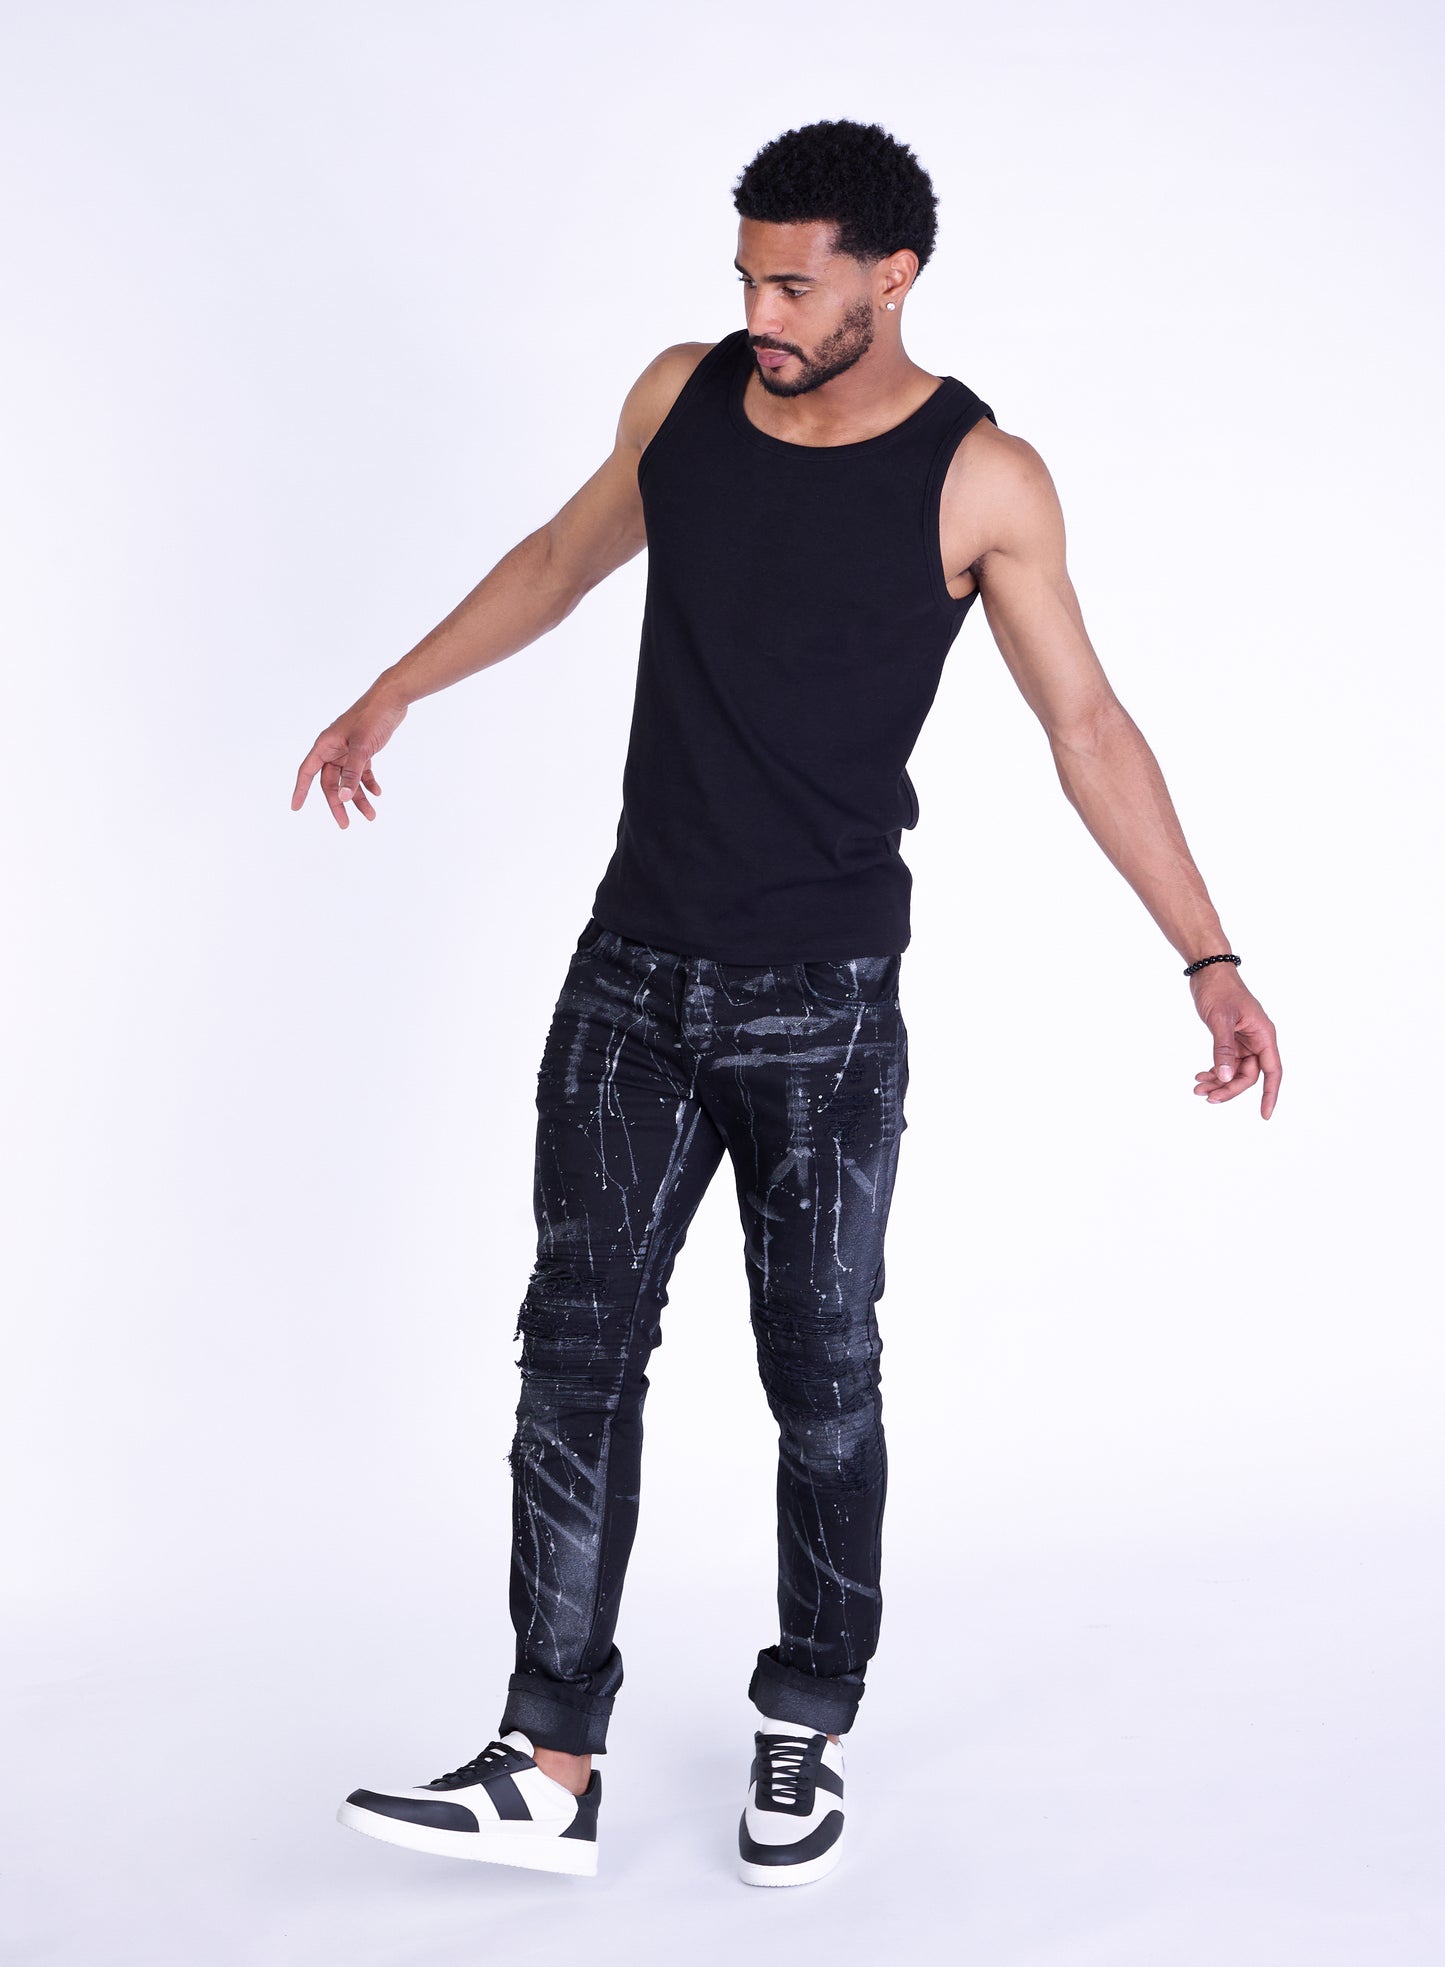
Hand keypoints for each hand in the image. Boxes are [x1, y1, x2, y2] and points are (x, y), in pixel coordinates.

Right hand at [291, 686, 407, 828]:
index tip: (295, 808)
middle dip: (338, 804)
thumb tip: (344, 797)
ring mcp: (348, 750)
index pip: (307, 772)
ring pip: (349, 781)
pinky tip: (377, 794)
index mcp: (325, 745)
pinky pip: (361, 773)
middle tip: (345, 825)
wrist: (392, 700)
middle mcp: (334, 749)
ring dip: (358, 798)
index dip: (300, 790)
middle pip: (330, 783)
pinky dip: (368, 784)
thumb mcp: (362, 748)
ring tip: (370, 816)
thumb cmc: (372, 717)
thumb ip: (353, 774)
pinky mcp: (363, 750)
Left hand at [1190, 968, 1281, 1117]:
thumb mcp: (1220, 1020)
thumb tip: (1227, 1077)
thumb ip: (1224, 1049)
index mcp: (1263, 1035)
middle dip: (1229, 1088)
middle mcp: (1257, 1039)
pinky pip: (1227, 1061)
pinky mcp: (1231, 1038)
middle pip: (1250, 1075)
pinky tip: (1200, 1076)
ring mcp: (1244, 1039)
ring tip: (1197, 1089)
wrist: (1209, 970)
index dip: (1270, 1094)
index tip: (1265, 1115)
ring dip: (1219, 1081)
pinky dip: (1215, 1070)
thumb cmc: (1219, 990)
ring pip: (1236, 1071)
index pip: (1273, 1071)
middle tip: (1206, 1096)